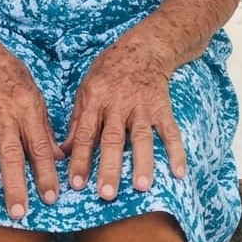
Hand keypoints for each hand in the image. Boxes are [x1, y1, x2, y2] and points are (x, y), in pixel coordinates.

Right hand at [0, 38, 63, 218]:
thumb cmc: (11, 77)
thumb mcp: (36, 96)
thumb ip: (44, 129)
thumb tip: (58, 158)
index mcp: (27, 111)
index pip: (39, 147)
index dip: (46, 172)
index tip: (51, 197)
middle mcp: (3, 117)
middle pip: (10, 156)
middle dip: (14, 186)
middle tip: (19, 213)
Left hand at [61, 31, 186, 199]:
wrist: (144, 48)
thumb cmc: (109, 70)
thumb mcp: (86, 89)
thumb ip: (78, 121)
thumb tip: (63, 152)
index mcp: (96, 100)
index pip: (86, 134)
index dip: (81, 159)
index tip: (76, 184)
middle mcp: (118, 104)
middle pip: (113, 139)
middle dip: (110, 168)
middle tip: (106, 194)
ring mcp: (142, 106)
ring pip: (141, 137)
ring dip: (142, 162)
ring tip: (141, 186)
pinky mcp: (162, 108)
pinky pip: (170, 131)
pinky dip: (176, 151)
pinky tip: (178, 173)